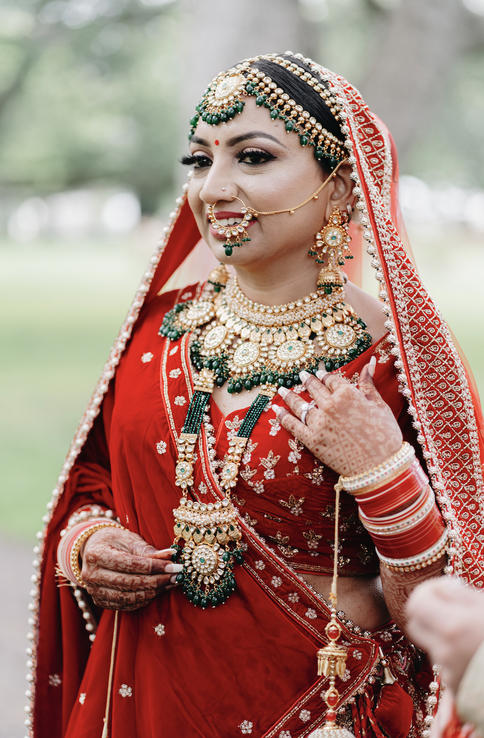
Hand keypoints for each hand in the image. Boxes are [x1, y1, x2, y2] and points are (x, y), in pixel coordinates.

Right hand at [81, 527, 180, 610]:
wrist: (93, 549)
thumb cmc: (113, 541)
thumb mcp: (128, 538)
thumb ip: (147, 550)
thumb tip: (170, 555)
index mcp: (96, 554)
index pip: (130, 564)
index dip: (154, 567)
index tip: (174, 566)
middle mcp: (91, 575)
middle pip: (130, 583)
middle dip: (157, 580)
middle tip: (176, 576)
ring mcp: (94, 591)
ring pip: (129, 597)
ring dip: (153, 592)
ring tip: (170, 583)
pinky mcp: (100, 602)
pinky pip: (126, 605)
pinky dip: (144, 599)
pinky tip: (158, 591)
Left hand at [274, 361, 402, 476]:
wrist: (380, 466)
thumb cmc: (385, 435)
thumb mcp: (379, 405)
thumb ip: (368, 383)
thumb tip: (371, 362)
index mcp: (348, 394)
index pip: (332, 380)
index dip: (325, 376)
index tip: (320, 373)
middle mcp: (330, 405)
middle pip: (315, 389)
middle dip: (307, 381)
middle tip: (302, 375)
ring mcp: (319, 423)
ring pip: (300, 405)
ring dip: (289, 396)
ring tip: (281, 390)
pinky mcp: (312, 440)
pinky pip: (292, 425)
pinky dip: (282, 416)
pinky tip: (276, 409)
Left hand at [406, 577, 483, 694]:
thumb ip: (462, 595)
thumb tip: (443, 587)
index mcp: (453, 627)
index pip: (415, 603)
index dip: (428, 591)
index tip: (446, 589)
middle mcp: (445, 652)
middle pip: (415, 624)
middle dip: (429, 611)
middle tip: (452, 606)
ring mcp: (450, 673)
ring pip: (432, 644)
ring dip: (444, 633)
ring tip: (473, 630)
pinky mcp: (457, 689)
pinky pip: (446, 664)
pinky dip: (455, 653)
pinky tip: (476, 651)